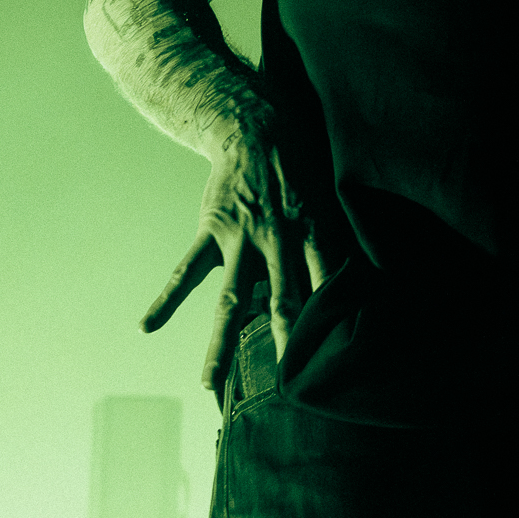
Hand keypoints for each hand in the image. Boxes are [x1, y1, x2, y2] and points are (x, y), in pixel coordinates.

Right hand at [141, 125, 322, 404]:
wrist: (258, 129)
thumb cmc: (303, 175)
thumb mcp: (332, 204)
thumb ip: (343, 247)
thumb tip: (370, 287)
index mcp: (313, 232)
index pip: (326, 282)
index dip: (331, 317)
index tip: (335, 357)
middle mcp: (278, 238)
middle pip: (281, 299)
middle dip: (283, 342)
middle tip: (285, 388)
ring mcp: (241, 237)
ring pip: (230, 299)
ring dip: (221, 343)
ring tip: (209, 385)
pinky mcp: (212, 231)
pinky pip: (187, 270)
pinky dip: (167, 299)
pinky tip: (149, 325)